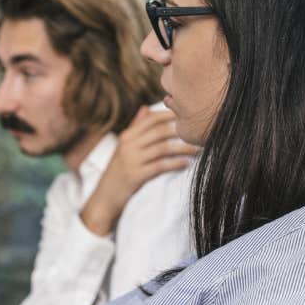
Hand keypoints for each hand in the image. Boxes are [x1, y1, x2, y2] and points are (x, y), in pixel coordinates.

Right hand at [80, 106, 197, 235]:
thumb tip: (146, 108)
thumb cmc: (118, 170)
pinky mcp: (136, 176)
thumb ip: (135, 128)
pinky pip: (161, 166)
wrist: (105, 197)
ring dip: (184, 148)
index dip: (170, 116)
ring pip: (163, 148)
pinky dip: (176, 164)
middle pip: (160, 132)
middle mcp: (128, 145)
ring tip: (198, 149)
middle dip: (182, 131)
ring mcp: (131, 160)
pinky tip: (186, 164)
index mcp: (127, 136)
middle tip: (199, 133)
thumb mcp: (124, 147)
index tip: (188, 117)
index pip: (151, 119)